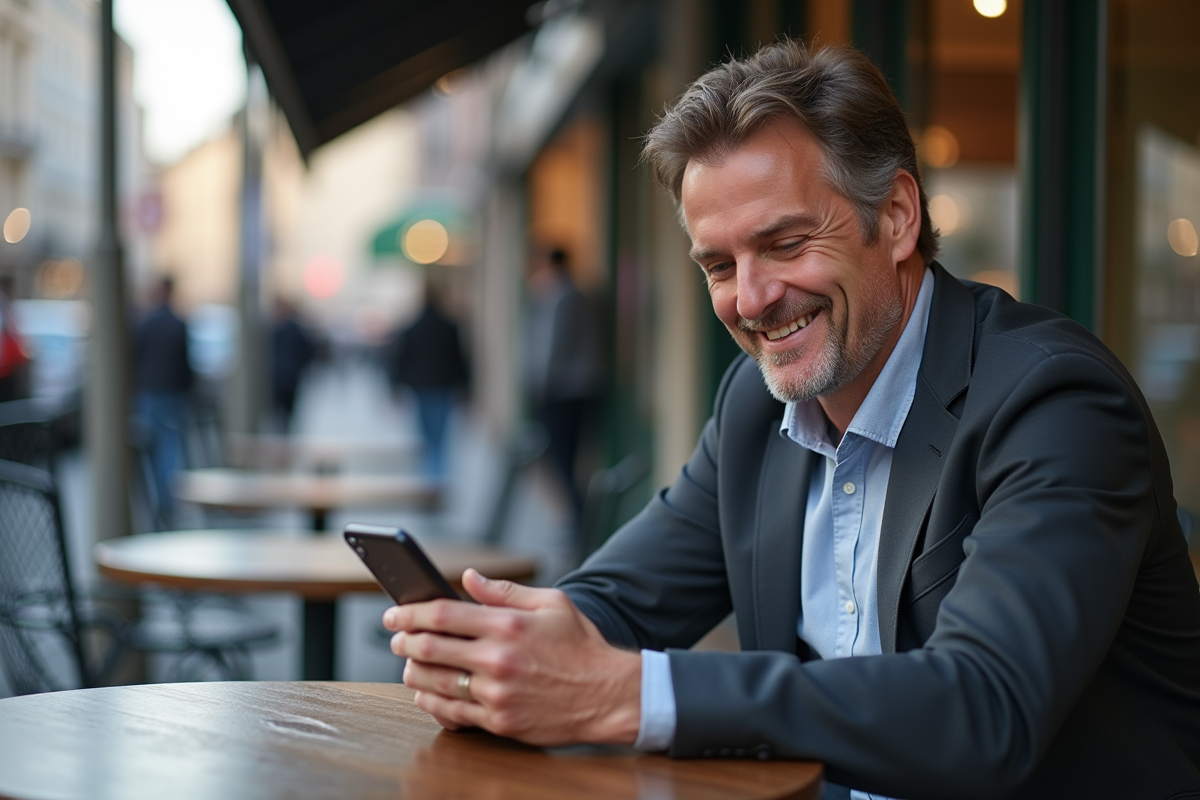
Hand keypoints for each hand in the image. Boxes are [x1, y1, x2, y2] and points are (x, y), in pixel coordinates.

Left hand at [382, 569, 641, 746]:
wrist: (608, 694)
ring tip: (410, 665)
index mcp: (508, 625)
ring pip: (433, 684)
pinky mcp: (500, 722)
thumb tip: (469, 577)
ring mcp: (497, 694)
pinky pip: (450, 714)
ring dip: (412, 673)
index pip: (442, 615)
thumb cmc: (580, 646)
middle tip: (395, 639)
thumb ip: (506, 590)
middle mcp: (498, 659)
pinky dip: (430, 702)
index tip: (394, 613)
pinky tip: (426, 693)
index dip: (410, 613)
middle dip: (402, 642)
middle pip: (429, 649)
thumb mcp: (552, 603)